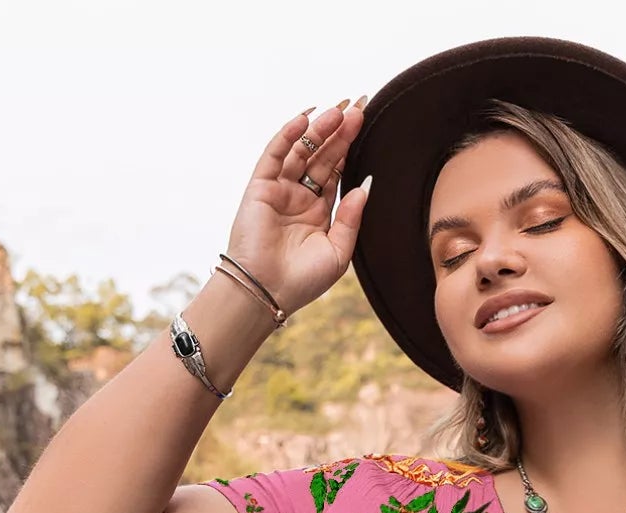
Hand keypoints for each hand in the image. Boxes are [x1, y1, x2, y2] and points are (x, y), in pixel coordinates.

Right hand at [224, 97, 370, 319]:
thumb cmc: (303, 281)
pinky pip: (274, 155)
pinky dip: (288, 136)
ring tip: (340, 111)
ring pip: (301, 151)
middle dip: (340, 131)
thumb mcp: (339, 251)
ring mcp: (279, 190)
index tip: (366, 121)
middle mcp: (299, 196)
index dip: (350, 146)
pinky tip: (305, 119)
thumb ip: (351, 218)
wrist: (268, 293)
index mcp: (319, 211)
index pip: (337, 170)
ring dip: (319, 129)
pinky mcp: (260, 188)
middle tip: (359, 105)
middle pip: (323, 155)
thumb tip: (364, 185)